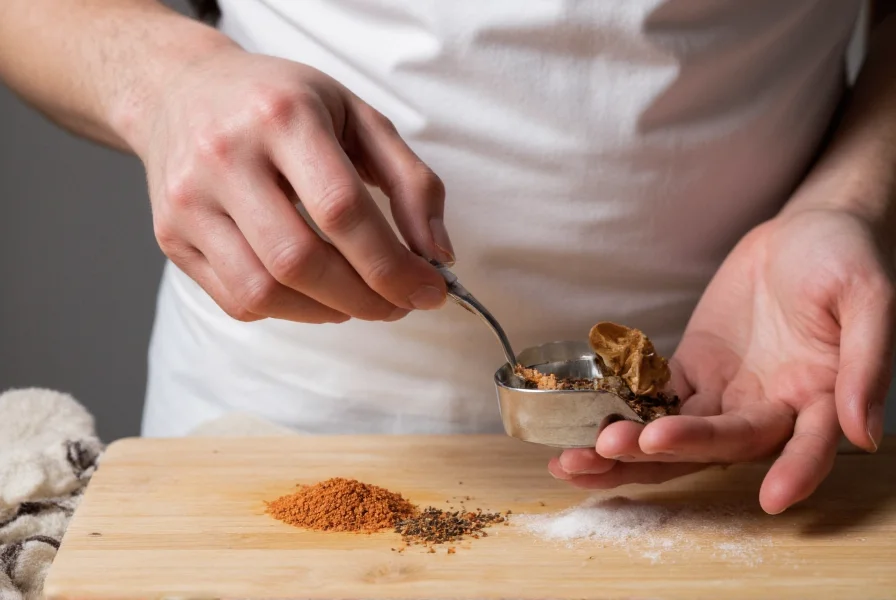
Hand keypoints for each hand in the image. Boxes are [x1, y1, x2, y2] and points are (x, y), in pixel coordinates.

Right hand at [133, 45, 452, 322]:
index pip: (342, 210)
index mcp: (282, 115)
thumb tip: (438, 255)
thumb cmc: (281, 104)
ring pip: (264, 290)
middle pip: (301, 260)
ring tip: (361, 301)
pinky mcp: (171, 237)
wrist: (181, 90)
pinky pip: (237, 300)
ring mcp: (189, 201)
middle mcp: (225, 156)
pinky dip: (289, 311)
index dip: (393, 265)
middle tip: (399, 304)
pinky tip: (316, 294)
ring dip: (328, 311)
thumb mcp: (358, 117)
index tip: (430, 290)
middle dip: (366, 298)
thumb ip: (411, 182)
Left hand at [552, 208, 894, 513]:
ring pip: (676, 431)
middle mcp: (768, 406)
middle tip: (614, 448)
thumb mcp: (868, 297)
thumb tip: (864, 431)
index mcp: (817, 397)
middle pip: (718, 445)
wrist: (803, 231)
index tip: (771, 500)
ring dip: (628, 448)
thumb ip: (866, 362)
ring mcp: (726, 391)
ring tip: (575, 458)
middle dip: (668, 451)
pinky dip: (620, 410)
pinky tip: (582, 424)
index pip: (807, 446)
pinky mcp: (693, 369)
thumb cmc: (844, 258)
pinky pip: (655, 397)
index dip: (793, 472)